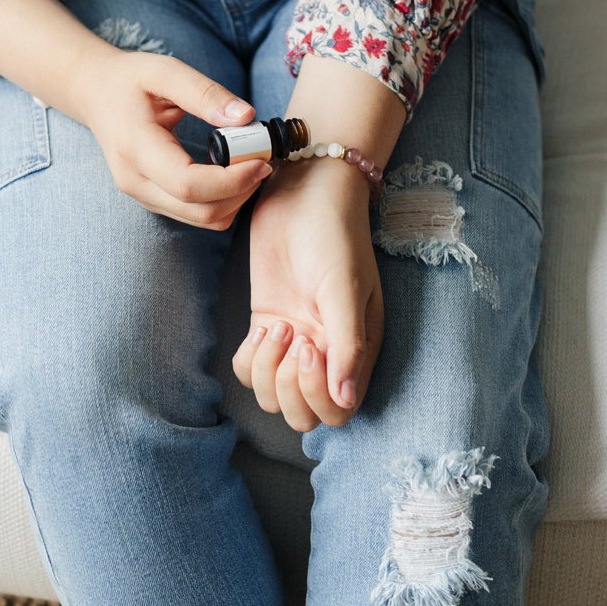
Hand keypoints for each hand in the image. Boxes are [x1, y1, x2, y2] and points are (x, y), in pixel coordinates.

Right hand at [83, 50, 273, 229]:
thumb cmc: (130, 80)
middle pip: (200, 211)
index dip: (232, 180)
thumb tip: (246, 117)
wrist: (96, 94)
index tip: (261, 159)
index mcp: (135, 147)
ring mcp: (142, 195)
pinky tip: (228, 170)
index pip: (188, 185)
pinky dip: (222, 199)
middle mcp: (135, 181)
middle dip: (241, 191)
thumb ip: (205, 93)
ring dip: (235, 198)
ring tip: (248, 162)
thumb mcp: (165, 71)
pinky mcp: (153, 199)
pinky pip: (196, 214)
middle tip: (263, 159)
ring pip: (201, 219)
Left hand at [232, 158, 382, 430]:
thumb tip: (345, 400)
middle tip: (288, 335)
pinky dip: (249, 359)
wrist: (304, 191)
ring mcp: (295, 340)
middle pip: (304, 414)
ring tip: (274, 326)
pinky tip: (260, 326)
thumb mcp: (344, 286)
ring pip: (273, 396)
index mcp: (357, 348)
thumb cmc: (333, 233)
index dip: (317, 395)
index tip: (307, 346)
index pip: (339, 410)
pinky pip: (250, 369)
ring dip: (266, 373)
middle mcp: (327, 353)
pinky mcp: (267, 324)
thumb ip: (347, 343)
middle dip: (289, 389)